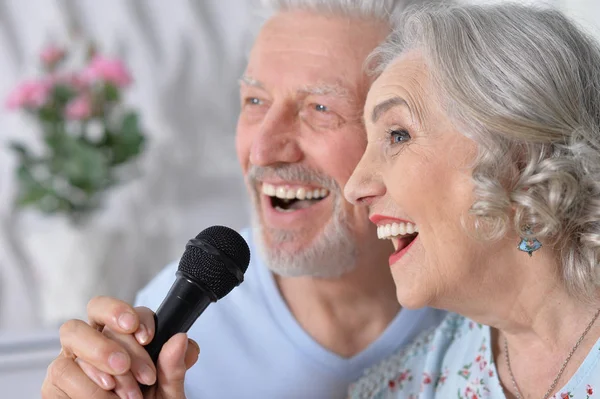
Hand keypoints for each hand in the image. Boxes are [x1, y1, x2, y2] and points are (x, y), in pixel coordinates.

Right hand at [41, 296, 199, 398]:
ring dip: (102, 357)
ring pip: (74, 333)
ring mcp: (75, 357)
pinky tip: (107, 398)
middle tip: (128, 362)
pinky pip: (64, 368)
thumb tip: (181, 339)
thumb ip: (174, 367)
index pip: (127, 309)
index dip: (135, 316)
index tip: (147, 338)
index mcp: (127, 338)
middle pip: (96, 307)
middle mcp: (99, 340)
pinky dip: (89, 386)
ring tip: (126, 391)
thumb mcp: (167, 392)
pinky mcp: (56, 380)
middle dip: (113, 328)